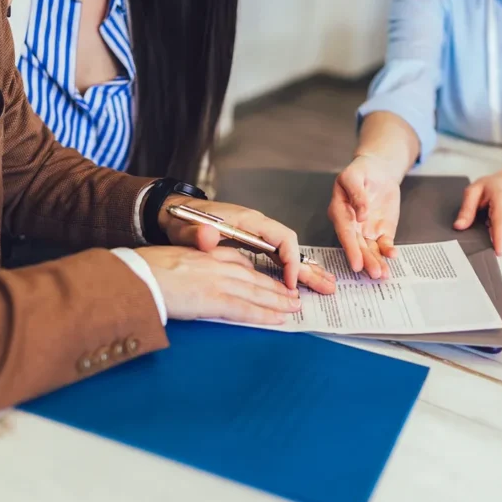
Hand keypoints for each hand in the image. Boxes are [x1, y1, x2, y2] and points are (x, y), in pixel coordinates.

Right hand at [137, 246, 302, 324]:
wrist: (137, 275)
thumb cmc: (145, 270)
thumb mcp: (173, 260)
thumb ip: (191, 267)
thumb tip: (193, 280)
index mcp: (206, 254)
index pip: (240, 262)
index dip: (258, 274)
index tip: (269, 281)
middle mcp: (217, 265)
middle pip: (255, 278)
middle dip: (276, 288)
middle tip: (292, 296)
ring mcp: (218, 282)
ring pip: (257, 292)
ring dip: (278, 302)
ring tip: (293, 308)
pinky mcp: (215, 299)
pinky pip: (246, 309)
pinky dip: (265, 315)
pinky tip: (278, 319)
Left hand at [159, 198, 335, 294]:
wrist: (173, 214)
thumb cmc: (181, 220)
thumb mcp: (185, 228)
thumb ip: (196, 234)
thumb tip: (208, 236)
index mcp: (248, 221)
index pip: (283, 238)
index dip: (290, 261)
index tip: (290, 284)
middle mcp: (257, 227)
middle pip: (291, 247)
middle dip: (309, 268)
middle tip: (328, 287)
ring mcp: (255, 235)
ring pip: (287, 253)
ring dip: (303, 271)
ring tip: (323, 287)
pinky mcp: (251, 244)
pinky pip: (276, 258)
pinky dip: (288, 271)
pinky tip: (296, 284)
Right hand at [328, 153, 402, 278]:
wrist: (378, 171)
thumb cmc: (361, 171)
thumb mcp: (354, 176)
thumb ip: (356, 193)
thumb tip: (361, 215)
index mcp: (339, 211)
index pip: (345, 232)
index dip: (351, 248)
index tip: (357, 263)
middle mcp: (351, 225)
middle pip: (358, 245)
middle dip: (366, 260)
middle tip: (375, 273)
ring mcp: (366, 230)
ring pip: (370, 249)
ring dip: (376, 261)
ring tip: (384, 274)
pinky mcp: (380, 231)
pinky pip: (384, 244)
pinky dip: (388, 251)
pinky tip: (393, 255)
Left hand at [453, 170, 501, 255]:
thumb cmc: (495, 187)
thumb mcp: (476, 190)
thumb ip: (467, 208)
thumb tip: (459, 226)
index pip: (501, 223)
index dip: (499, 239)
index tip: (498, 252)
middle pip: (498, 234)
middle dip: (485, 238)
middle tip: (476, 226)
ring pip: (497, 237)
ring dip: (486, 234)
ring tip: (483, 218)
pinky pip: (498, 236)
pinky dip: (490, 233)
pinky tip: (488, 222)